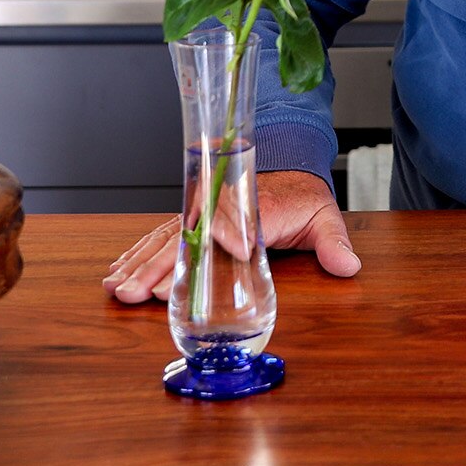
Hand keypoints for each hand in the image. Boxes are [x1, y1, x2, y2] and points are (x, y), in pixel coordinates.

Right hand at [103, 170, 359, 302]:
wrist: (286, 172)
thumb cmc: (302, 199)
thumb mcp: (324, 217)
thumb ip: (334, 242)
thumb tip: (349, 266)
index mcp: (255, 207)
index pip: (234, 219)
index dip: (225, 234)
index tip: (217, 257)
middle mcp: (220, 208)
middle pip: (186, 235)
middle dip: (160, 265)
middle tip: (140, 293)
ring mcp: (201, 214)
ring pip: (165, 238)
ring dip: (140, 265)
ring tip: (118, 289)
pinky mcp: (190, 221)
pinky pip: (159, 237)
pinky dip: (136, 255)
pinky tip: (117, 273)